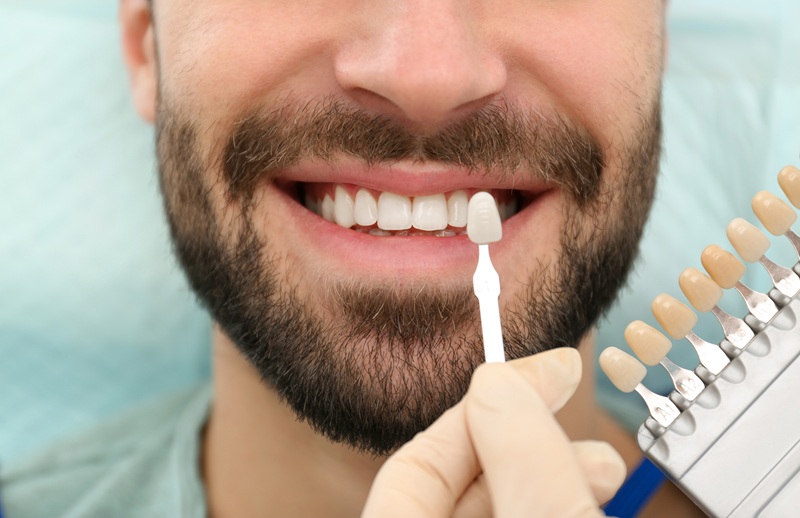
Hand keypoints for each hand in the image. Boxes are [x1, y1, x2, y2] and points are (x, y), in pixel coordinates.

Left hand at [362, 348, 625, 517]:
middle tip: (570, 406)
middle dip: (521, 439)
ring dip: (544, 475)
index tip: (544, 373)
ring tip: (601, 466)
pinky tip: (590, 499)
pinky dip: (545, 507)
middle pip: (455, 484)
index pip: (416, 466)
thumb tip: (498, 384)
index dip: (482, 409)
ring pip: (491, 509)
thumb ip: (523, 459)